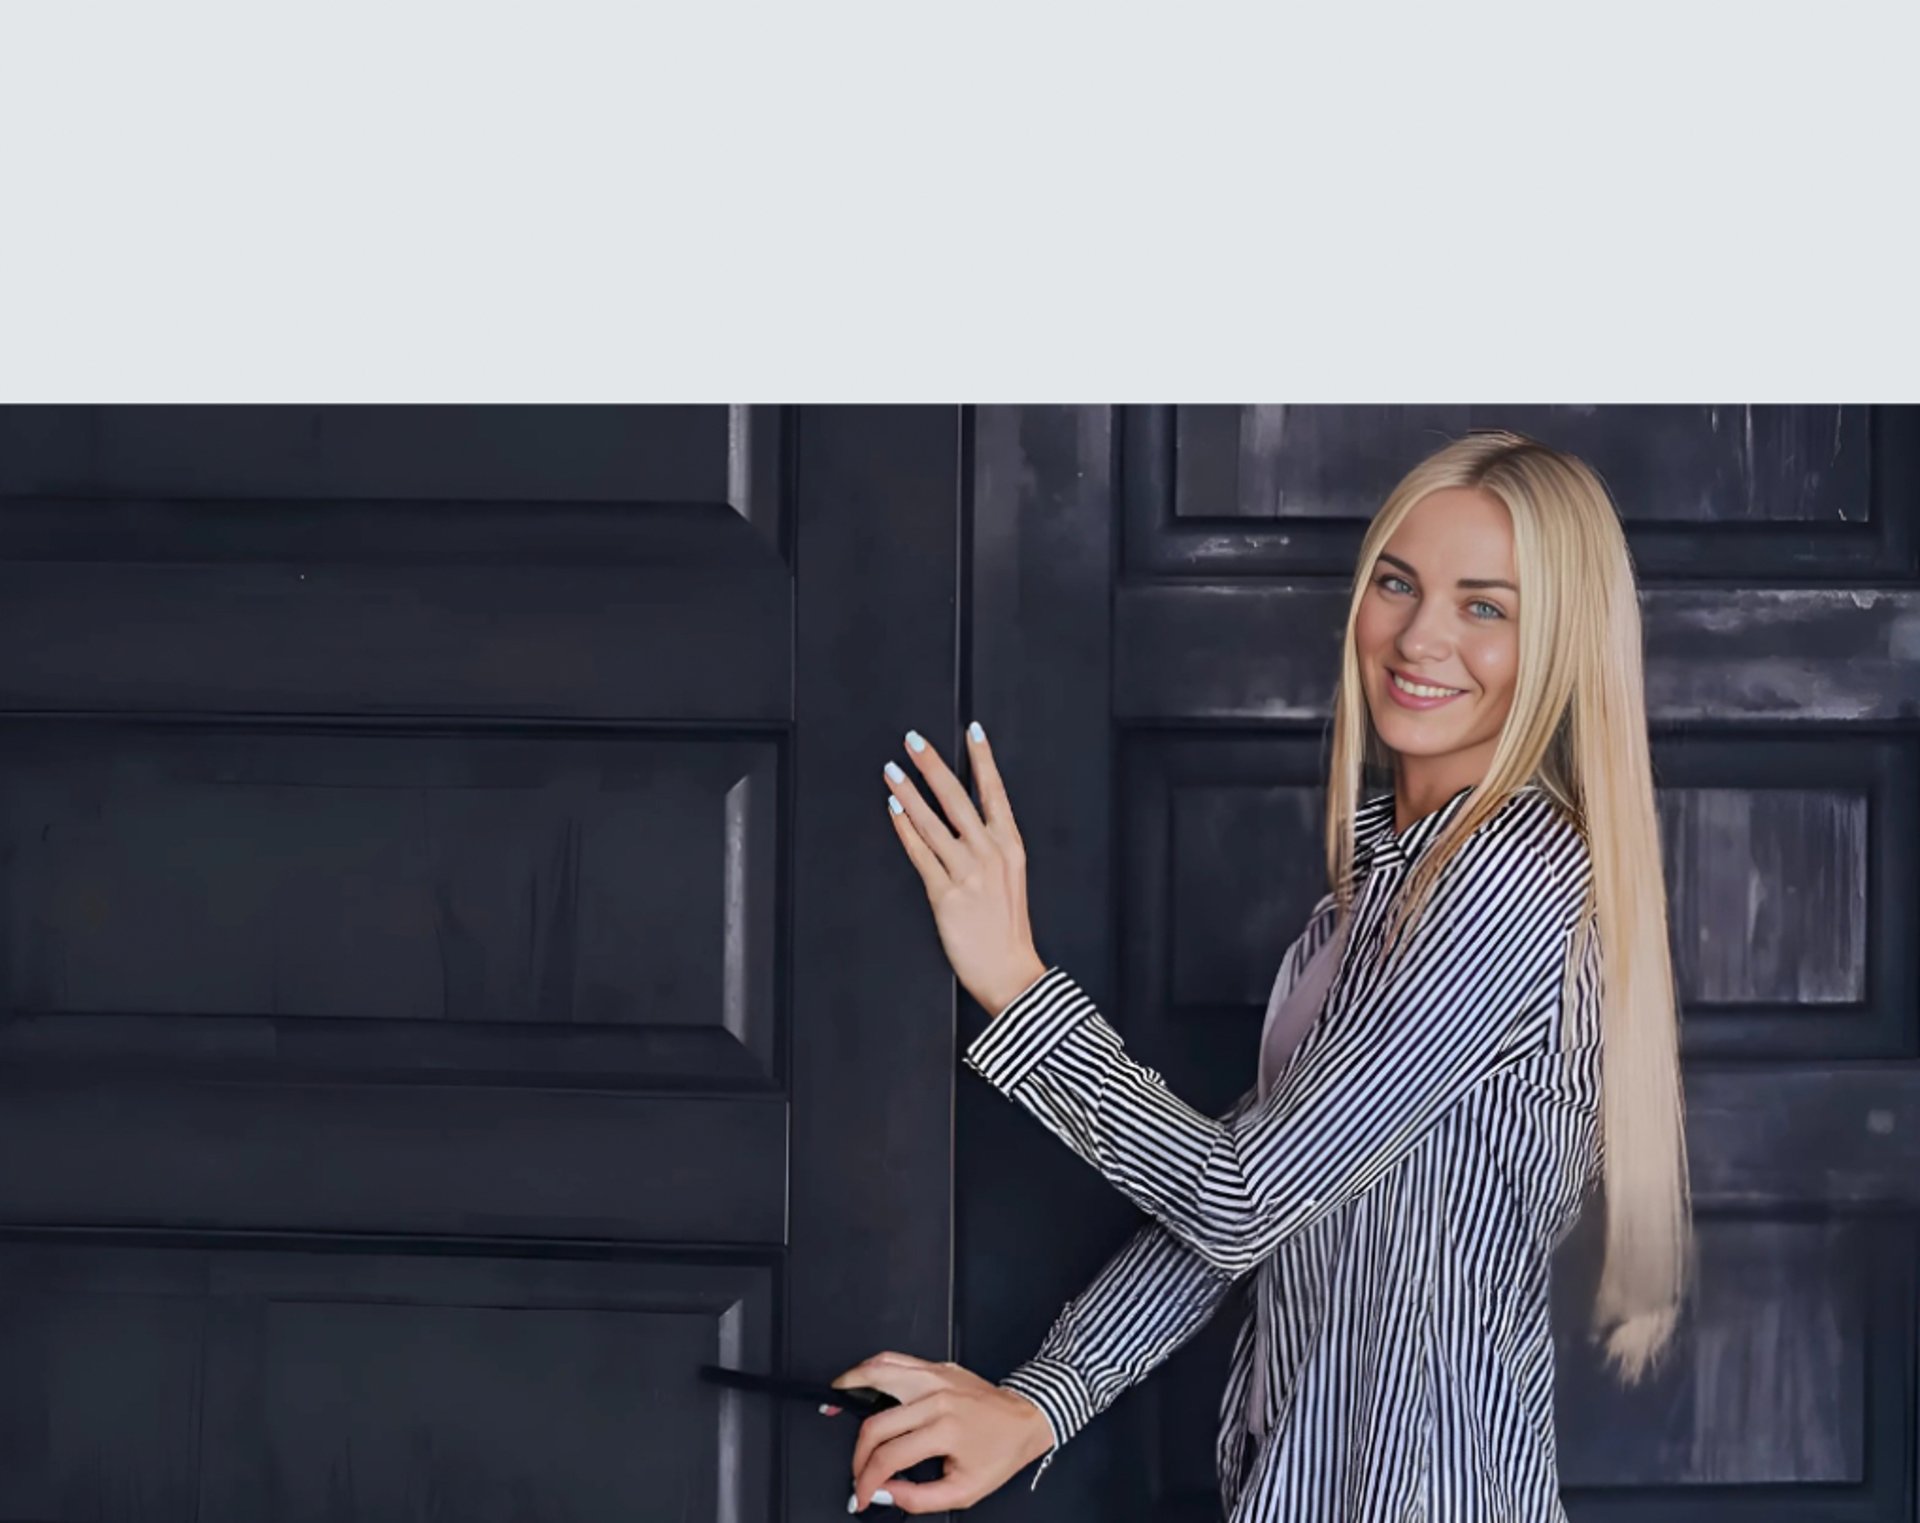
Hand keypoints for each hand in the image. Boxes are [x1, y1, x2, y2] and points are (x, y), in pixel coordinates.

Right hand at [831, 1351, 1054, 1512]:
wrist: (1026, 1418)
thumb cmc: (1000, 1454)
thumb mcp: (965, 1491)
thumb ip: (919, 1499)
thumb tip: (883, 1493)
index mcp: (944, 1430)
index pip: (888, 1457)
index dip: (866, 1480)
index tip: (862, 1494)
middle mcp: (936, 1399)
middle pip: (876, 1424)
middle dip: (857, 1454)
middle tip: (857, 1470)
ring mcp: (935, 1377)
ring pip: (880, 1372)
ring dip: (851, 1386)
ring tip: (835, 1400)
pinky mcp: (936, 1366)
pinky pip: (896, 1359)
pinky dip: (871, 1367)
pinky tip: (861, 1378)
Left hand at [884, 725, 1047, 1016]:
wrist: (1010, 972)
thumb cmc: (1008, 929)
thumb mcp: (1010, 877)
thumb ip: (990, 847)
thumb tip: (964, 819)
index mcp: (1011, 846)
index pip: (995, 791)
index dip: (983, 758)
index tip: (972, 730)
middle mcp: (990, 853)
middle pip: (958, 797)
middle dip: (933, 765)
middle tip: (914, 740)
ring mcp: (968, 873)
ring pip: (933, 822)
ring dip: (908, 792)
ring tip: (892, 771)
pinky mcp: (946, 895)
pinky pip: (920, 854)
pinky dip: (905, 830)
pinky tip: (894, 812)